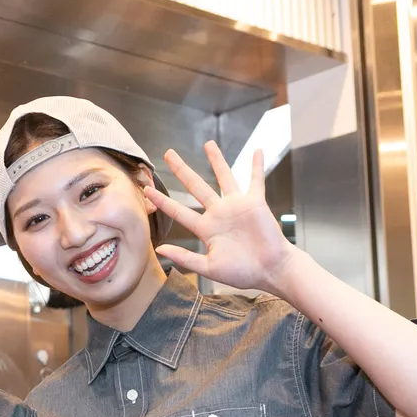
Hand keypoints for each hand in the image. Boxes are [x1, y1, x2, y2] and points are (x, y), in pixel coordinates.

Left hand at [148, 142, 299, 296]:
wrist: (270, 271)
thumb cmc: (242, 273)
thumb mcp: (209, 268)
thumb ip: (185, 258)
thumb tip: (159, 250)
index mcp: (206, 229)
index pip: (179, 211)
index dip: (163, 201)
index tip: (146, 190)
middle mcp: (218, 213)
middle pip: (196, 186)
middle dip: (181, 170)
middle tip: (168, 154)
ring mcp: (236, 206)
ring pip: (223, 177)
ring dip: (216, 160)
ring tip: (208, 144)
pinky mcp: (255, 203)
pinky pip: (256, 181)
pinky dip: (257, 166)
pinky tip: (257, 151)